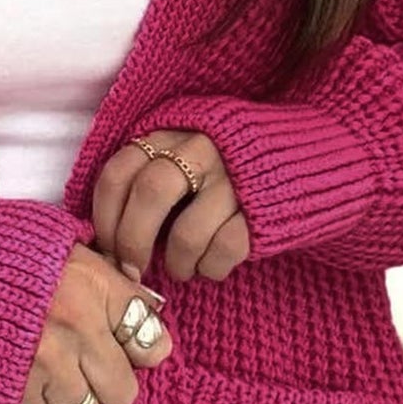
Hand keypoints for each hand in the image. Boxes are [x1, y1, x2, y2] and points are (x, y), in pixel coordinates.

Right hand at [12, 241, 175, 403]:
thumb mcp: (55, 239)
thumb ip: (101, 273)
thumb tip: (140, 304)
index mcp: (93, 284)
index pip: (151, 340)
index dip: (140, 349)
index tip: (125, 348)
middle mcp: (77, 327)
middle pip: (124, 391)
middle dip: (106, 384)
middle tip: (84, 369)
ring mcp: (44, 365)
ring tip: (53, 384)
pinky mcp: (10, 393)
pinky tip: (25, 391)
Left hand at [92, 129, 250, 284]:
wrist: (298, 155)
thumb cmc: (223, 167)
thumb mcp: (182, 153)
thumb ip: (148, 175)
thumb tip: (107, 235)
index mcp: (170, 134)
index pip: (120, 171)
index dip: (104, 216)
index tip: (105, 245)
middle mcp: (200, 149)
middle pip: (149, 194)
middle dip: (132, 241)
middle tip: (132, 268)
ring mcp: (233, 178)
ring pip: (186, 233)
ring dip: (175, 264)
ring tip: (180, 269)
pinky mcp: (262, 209)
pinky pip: (224, 250)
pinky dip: (210, 268)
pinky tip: (210, 266)